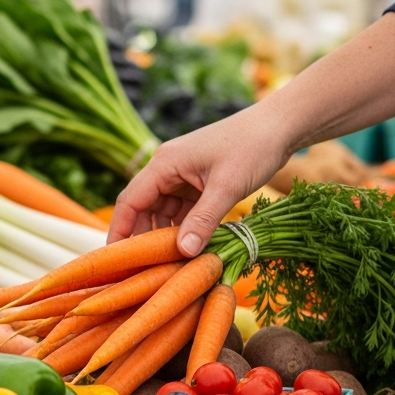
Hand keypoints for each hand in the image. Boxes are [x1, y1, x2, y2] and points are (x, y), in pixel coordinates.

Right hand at [108, 106, 291, 256]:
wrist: (280, 126)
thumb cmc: (253, 147)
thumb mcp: (228, 187)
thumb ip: (203, 220)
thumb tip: (183, 252)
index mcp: (164, 164)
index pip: (130, 201)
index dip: (120, 231)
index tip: (115, 260)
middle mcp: (167, 169)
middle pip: (143, 209)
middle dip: (141, 237)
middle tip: (141, 269)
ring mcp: (182, 176)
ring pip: (162, 212)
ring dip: (164, 236)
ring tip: (166, 264)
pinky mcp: (198, 183)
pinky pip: (182, 210)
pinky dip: (183, 229)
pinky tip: (189, 248)